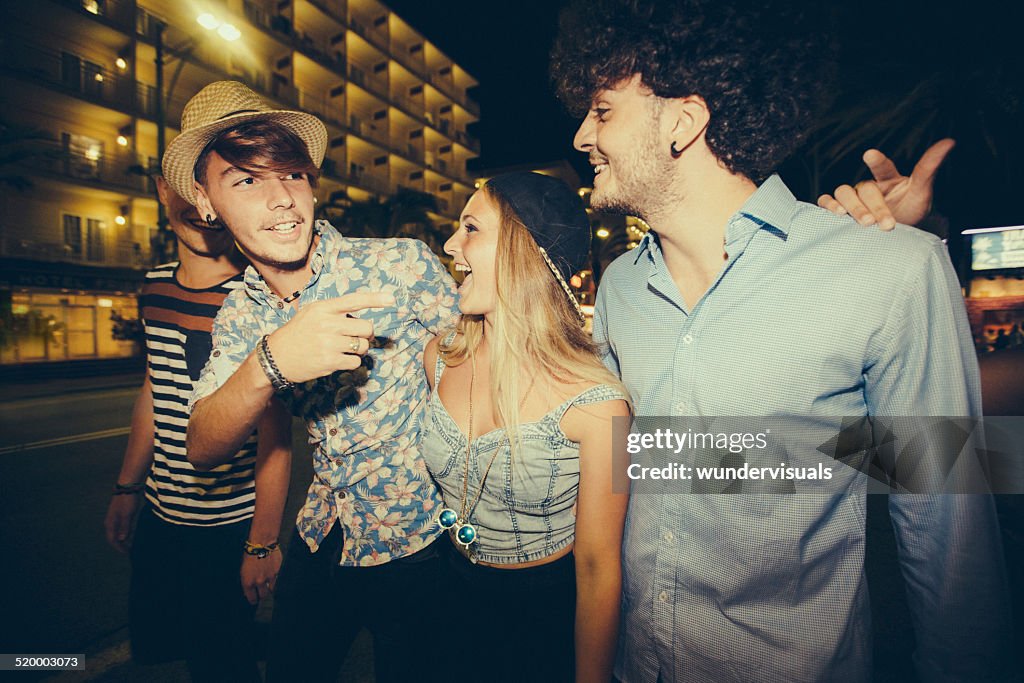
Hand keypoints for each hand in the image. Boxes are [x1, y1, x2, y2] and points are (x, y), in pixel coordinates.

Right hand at [104, 493, 141, 552]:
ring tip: (132, 545)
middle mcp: (111, 522)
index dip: (119, 547)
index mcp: (110, 523)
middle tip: (130, 551)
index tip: (127, 553)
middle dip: (121, 545)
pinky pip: (122, 527)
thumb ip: (124, 527)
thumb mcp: (127, 514)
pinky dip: (126, 532)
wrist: (128, 486)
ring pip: (118, 532)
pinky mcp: (121, 514)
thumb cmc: (127, 500)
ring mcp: (115, 518)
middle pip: (114, 537)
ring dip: (124, 539)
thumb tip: (121, 539)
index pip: (112, 540)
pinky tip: (132, 534)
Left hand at [240, 550, 281, 605]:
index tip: (254, 600)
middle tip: (261, 593)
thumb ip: (248, 581)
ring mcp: (269, 578)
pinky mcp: (277, 572)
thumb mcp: (244, 569)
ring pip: (271, 589)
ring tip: (267, 584)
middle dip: (261, 595)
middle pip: (262, 596)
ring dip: (268, 588)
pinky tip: (272, 574)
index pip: (252, 598)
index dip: (253, 600)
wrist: (261, 543)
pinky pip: (276, 580)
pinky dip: (274, 579)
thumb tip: (249, 589)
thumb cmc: (250, 554)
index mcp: (248, 582)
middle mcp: (258, 582)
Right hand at [266, 292, 394, 384]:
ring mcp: (329, 343)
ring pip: (363, 346)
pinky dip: (352, 362)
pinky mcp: (330, 361)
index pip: (354, 301)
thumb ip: (333, 310)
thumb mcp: (310, 313)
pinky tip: (340, 360)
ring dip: (360, 349)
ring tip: (346, 349)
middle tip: (358, 337)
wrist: (276, 357)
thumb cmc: (297, 333)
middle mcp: (327, 324)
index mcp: (323, 309)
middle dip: (366, 334)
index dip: (375, 299)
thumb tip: (359, 315)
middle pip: (366, 327)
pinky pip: (355, 362)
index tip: (391, 298)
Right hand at [817, 138, 954, 229]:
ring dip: (854, 208)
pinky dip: (827, 205)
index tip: (870, 155)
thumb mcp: (922, 191)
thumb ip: (929, 167)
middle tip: (884, 224)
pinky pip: (826, 201)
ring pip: (843, 193)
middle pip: (865, 189)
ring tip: (865, 223)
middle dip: (875, 207)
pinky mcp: (839, 210)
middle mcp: (868, 186)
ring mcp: (853, 198)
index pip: (882, 168)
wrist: (899, 236)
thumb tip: (949, 141)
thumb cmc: (910, 211)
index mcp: (888, 179)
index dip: (876, 162)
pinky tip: (836, 213)